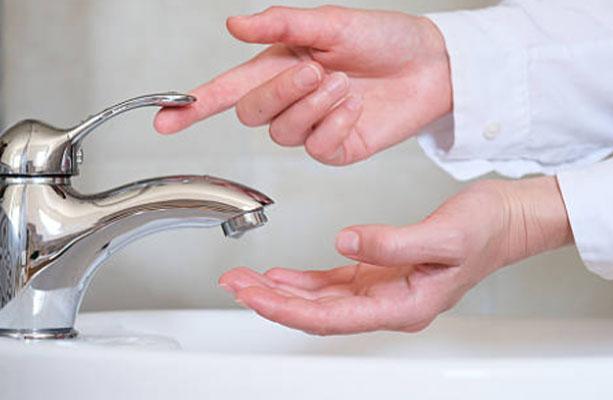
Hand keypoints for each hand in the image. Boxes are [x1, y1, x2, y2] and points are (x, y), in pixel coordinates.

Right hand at [154, 6, 451, 164]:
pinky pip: (317, 147)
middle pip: (253, 113)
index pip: (227, 90)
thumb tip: (235, 24)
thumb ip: (283, 24)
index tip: (164, 119)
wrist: (430, 65)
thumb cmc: (384, 38)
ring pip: (284, 133)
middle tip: (316, 70)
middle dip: (281, 93)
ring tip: (345, 84)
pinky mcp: (337, 148)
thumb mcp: (332, 22)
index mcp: (280, 65)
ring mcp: (313, 127)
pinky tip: (354, 108)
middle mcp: (291, 100)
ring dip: (313, 106)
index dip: (194, 106)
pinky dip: (335, 125)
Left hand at [219, 177, 572, 334]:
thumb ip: (393, 243)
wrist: (508, 220)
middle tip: (234, 287)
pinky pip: (336, 284)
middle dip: (272, 302)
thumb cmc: (487, 229)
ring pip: (323, 301)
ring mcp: (386, 291)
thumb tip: (345, 242)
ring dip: (283, 292)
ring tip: (246, 281)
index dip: (288, 309)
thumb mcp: (444, 234)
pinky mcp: (384, 273)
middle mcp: (391, 304)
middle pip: (319, 314)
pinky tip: (283, 276)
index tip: (253, 296)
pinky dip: (306, 281)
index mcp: (405, 305)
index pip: (333, 316)